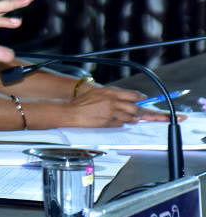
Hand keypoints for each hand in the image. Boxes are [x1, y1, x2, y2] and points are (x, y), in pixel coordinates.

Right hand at [67, 85, 183, 126]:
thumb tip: (127, 98)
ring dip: (132, 118)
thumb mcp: (98, 92)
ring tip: (132, 118)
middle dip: (141, 111)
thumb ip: (113, 94)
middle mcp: (113, 103)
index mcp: (111, 93)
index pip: (132, 95)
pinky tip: (118, 121)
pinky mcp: (108, 123)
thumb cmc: (82, 103)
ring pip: (129, 117)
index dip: (140, 98)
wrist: (71, 113)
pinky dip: (121, 123)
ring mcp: (111, 113)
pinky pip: (120, 124)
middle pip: (134, 108)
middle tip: (144, 114)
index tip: (145, 99)